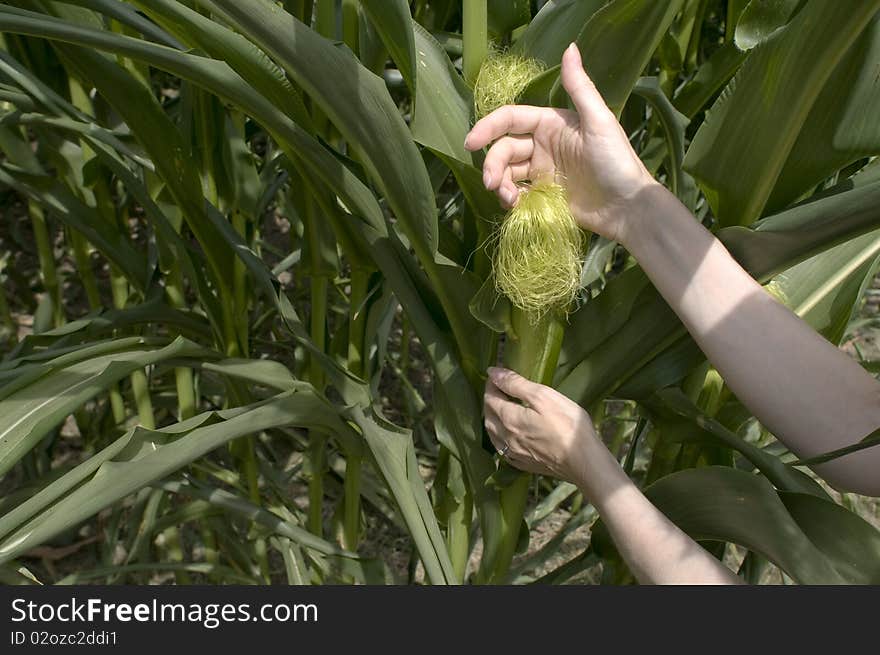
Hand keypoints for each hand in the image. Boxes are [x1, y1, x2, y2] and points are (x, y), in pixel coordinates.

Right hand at [464, 43, 657, 244]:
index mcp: (551, 124)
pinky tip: (517, 206)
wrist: (627, 206)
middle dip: (493, 165)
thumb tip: (570, 47)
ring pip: (507, 173)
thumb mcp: (599, 121)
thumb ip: (579, 87)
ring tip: (507, 199)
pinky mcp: (544, 196)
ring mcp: (543, 172)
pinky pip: (517, 193)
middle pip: (504, 149)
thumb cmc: (616, 161)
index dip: (488, 128)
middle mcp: (543, 145)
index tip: (471, 143)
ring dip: (500, 184)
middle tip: (491, 184)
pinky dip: (511, 199)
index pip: (510, 119)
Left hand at [483, 366, 595, 483]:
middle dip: (489, 400)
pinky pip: (503, 450)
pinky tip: (506, 436)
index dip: (492, 384)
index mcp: (509, 418)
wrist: (583, 461)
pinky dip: (499, 438)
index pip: (491, 397)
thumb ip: (516, 384)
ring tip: (498, 409)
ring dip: (491, 419)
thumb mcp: (543, 396)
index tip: (496, 374)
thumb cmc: (568, 424)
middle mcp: (506, 437)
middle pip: (488, 416)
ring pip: (493, 434)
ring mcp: (514, 453)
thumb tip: (493, 373)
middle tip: (497, 389)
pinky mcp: (524, 465)